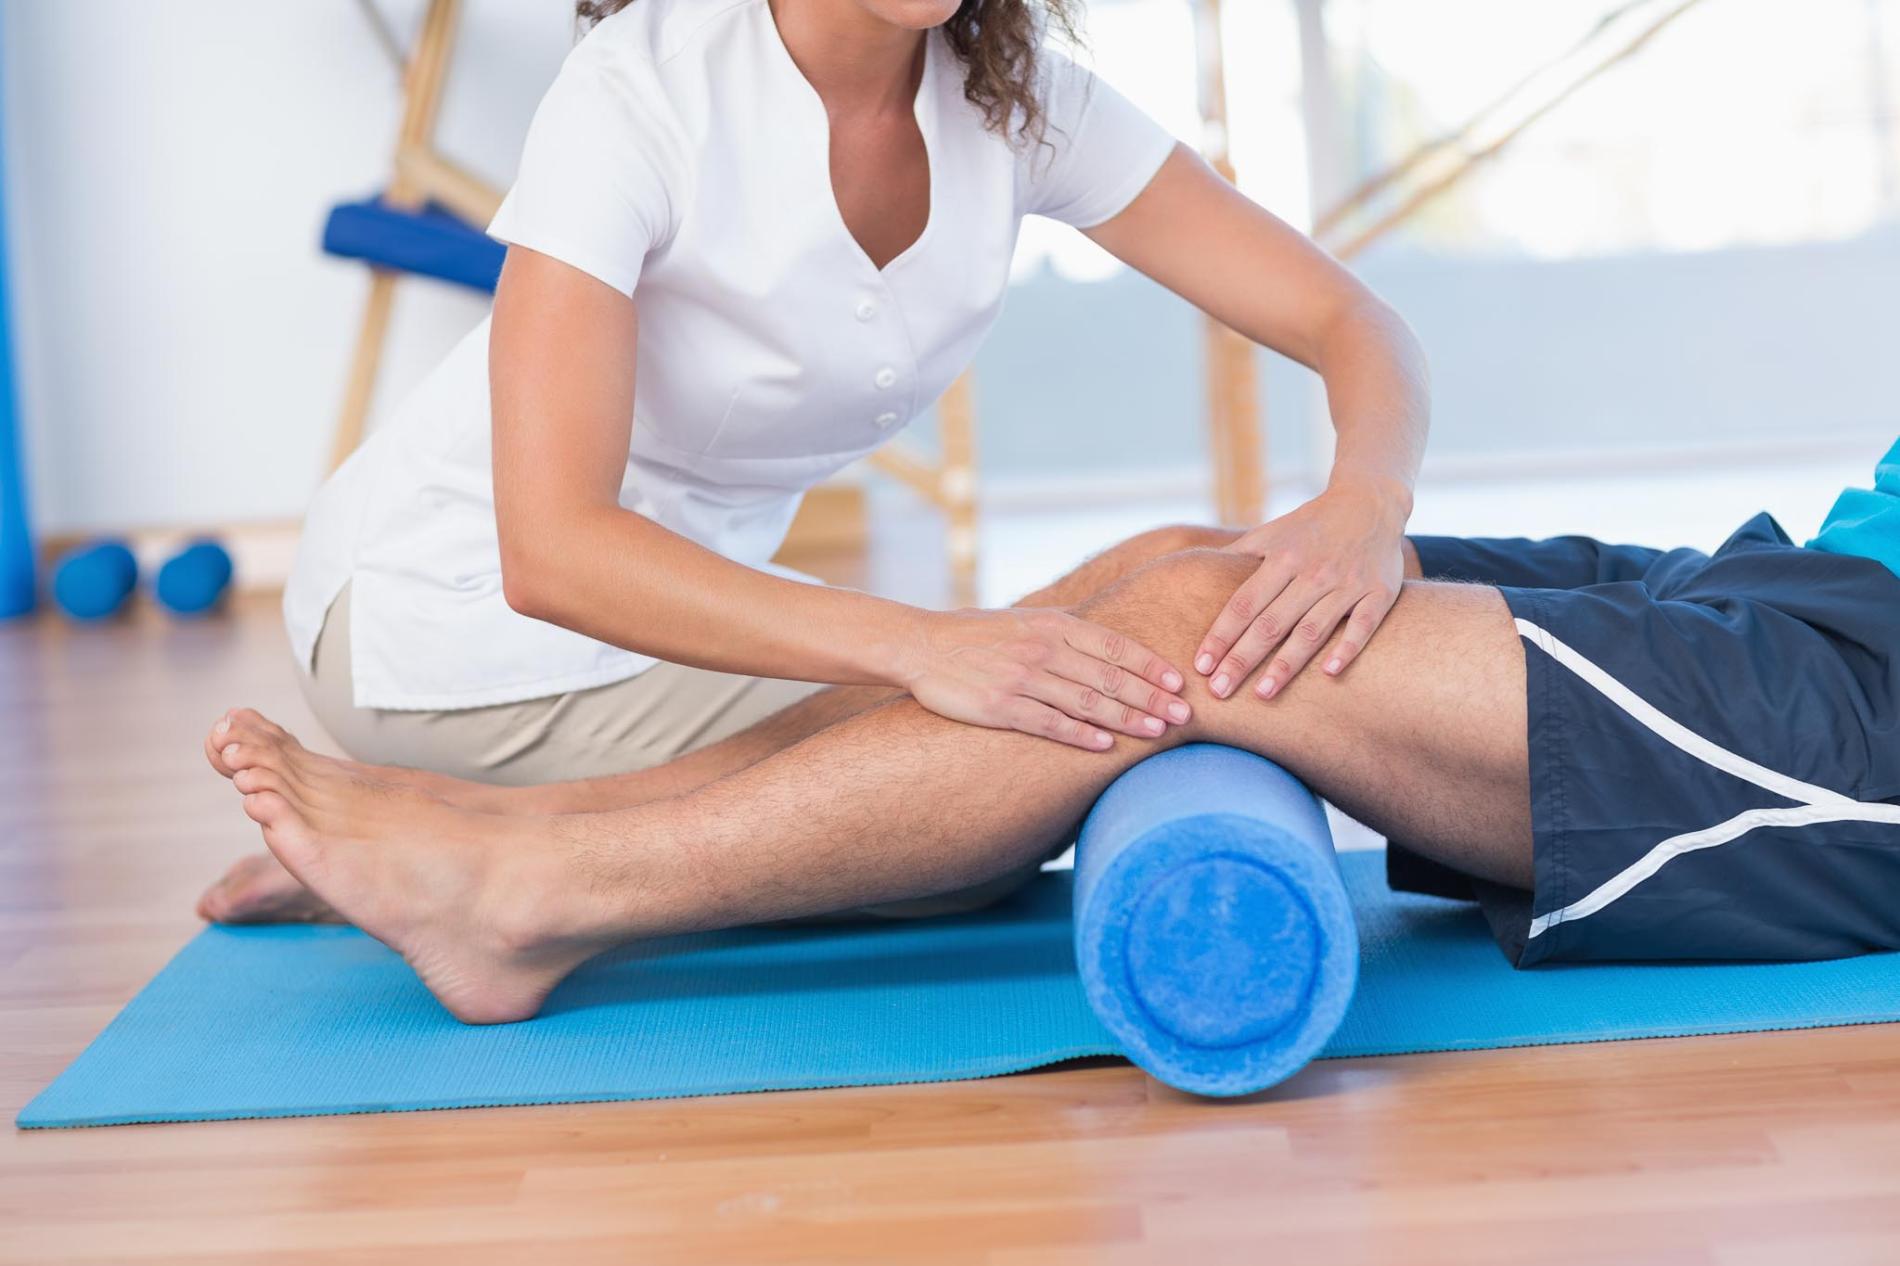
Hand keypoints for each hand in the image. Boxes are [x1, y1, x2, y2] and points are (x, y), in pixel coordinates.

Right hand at [901, 608, 1190, 750]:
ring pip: (1087, 701)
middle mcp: (1043, 649)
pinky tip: (1106, 747)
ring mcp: (1022, 678)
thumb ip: (1064, 632)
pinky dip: (1081, 735)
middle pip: (1110, 676)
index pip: (1115, 645)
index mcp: (1053, 624)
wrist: (921, 645)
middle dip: (1151, 697)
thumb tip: (1108, 647)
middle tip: (1184, 716)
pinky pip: (1050, 723)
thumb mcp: (1025, 620)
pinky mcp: (1001, 707)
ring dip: (1127, 719)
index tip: (1178, 683)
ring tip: (1158, 733)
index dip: (1150, 665)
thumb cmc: (977, 634)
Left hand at [1195, 483, 1407, 699]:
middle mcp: (1312, 572)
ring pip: (1312, 630)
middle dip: (1242, 659)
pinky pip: (1362, 625)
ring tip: (1262, 694)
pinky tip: (1328, 673)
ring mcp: (1347, 583)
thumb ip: (1238, 556)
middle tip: (1218, 692)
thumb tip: (1193, 573)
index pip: (1243, 604)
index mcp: (1282, 558)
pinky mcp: (1379, 592)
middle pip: (1271, 623)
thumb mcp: (1272, 533)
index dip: (1221, 636)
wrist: (1370, 502)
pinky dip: (1347, 648)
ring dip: (1286, 664)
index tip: (1201, 666)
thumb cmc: (1311, 526)